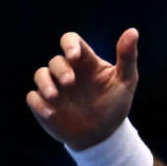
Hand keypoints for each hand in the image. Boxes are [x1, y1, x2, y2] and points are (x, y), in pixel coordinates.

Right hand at [26, 29, 139, 150]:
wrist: (104, 134)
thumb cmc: (115, 104)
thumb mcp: (126, 81)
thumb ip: (127, 57)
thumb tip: (133, 31)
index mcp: (86, 62)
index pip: (71, 41)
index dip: (69, 44)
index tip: (75, 56)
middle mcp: (67, 71)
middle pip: (56, 60)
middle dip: (61, 70)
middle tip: (70, 82)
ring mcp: (54, 87)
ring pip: (40, 75)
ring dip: (45, 84)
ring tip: (54, 96)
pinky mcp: (44, 104)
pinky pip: (33, 98)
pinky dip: (39, 103)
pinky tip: (51, 113)